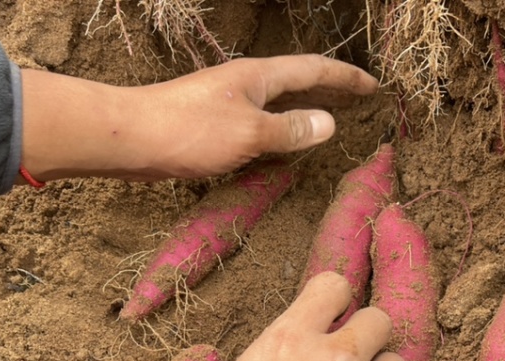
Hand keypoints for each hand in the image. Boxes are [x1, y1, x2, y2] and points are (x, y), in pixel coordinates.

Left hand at [19, 55, 377, 182]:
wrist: (130, 138)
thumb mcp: (249, 132)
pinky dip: (281, 130)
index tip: (374, 86)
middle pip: (297, 81)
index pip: (313, 70)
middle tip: (359, 100)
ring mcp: (228, 102)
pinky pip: (260, 122)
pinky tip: (281, 147)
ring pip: (278, 102)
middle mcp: (245, 83)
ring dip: (306, 110)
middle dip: (330, 90)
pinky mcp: (213, 123)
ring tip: (329, 121)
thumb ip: (290, 129)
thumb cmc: (189, 131)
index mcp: (259, 76)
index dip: (346, 77)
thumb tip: (329, 122)